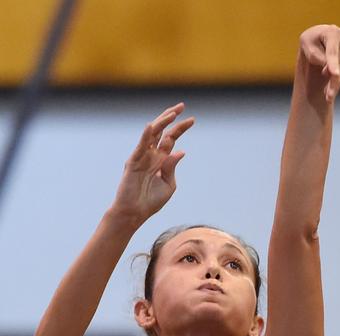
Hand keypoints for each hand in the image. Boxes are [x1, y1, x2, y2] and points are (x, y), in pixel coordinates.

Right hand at [111, 103, 193, 224]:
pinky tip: (150, 126)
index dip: (180, 128)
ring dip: (161, 123)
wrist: (135, 212)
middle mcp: (151, 154)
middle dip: (171, 117)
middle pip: (161, 131)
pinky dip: (145, 137)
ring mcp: (141, 156)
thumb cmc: (151, 201)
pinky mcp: (133, 162)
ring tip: (172, 114)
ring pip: (152, 135)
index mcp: (161, 159)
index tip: (192, 119)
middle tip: (182, 106)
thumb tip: (180, 151)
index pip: (171, 138)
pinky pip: (140, 147)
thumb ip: (172, 168)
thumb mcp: (168, 184)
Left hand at [299, 25, 339, 102]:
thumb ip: (318, 58)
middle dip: (334, 80)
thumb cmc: (311, 44)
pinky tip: (334, 77)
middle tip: (328, 96)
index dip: (333, 64)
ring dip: (337, 82)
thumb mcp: (308, 50)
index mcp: (331, 31)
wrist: (320, 41)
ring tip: (327, 91)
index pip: (332, 52)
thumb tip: (332, 71)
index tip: (335, 75)